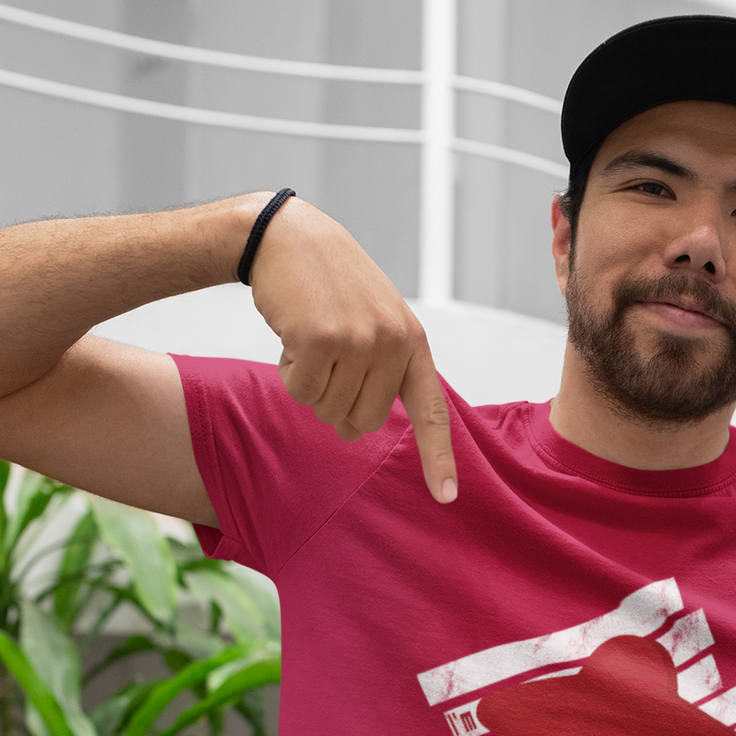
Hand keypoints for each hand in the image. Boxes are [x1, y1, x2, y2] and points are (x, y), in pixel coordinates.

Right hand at [249, 198, 456, 502]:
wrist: (289, 237)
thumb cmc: (331, 287)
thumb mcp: (375, 321)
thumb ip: (382, 371)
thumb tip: (356, 431)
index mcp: (413, 343)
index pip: (432, 412)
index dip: (439, 458)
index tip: (447, 498)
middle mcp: (393, 343)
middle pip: (364, 422)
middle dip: (337, 405)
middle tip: (326, 362)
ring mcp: (358, 340)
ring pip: (329, 409)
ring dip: (309, 384)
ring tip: (311, 340)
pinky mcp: (320, 339)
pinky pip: (301, 392)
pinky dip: (289, 372)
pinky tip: (292, 336)